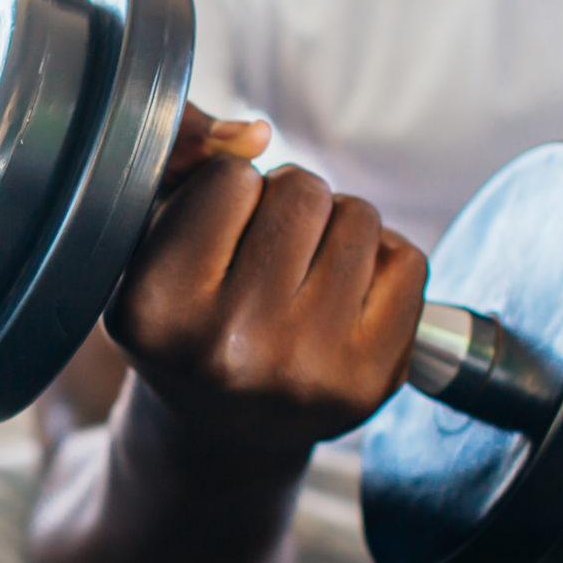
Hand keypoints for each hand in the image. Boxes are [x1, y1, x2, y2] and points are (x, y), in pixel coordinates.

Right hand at [106, 106, 428, 465]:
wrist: (224, 431)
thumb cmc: (189, 317)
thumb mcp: (154, 245)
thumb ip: (182, 164)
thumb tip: (252, 131)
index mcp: (156, 311)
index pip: (228, 179)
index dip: (226, 191)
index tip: (216, 234)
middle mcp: (227, 347)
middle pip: (300, 191)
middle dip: (288, 202)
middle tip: (267, 251)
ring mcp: (304, 369)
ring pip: (358, 217)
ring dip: (336, 226)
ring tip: (304, 271)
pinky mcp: (367, 382)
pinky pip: (407, 261)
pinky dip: (381, 261)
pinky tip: (344, 294)